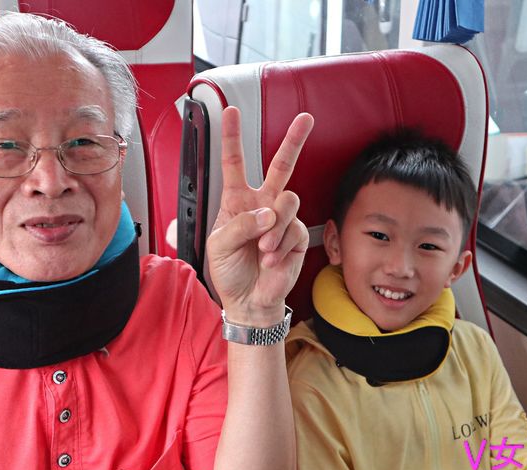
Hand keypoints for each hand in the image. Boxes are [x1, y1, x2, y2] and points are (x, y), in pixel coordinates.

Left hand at [206, 106, 314, 324]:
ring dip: (274, 226)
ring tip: (263, 249)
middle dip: (293, 141)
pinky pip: (294, 228)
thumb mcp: (220, 244)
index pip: (234, 163)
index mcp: (237, 201)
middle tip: (306, 120)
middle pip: (280, 165)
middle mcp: (262, 204)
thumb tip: (267, 213)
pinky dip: (280, 246)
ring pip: (288, 200)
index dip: (232, 138)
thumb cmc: (229, 271)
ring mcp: (281, 219)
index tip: (231, 112)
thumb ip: (241, 224)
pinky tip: (271, 260)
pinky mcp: (297, 235)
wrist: (249, 300)